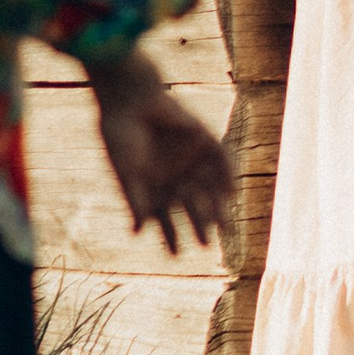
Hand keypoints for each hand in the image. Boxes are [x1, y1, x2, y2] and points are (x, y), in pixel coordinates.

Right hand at [88, 58, 231, 251]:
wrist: (130, 98)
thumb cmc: (121, 136)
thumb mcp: (126, 172)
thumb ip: (134, 199)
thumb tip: (137, 233)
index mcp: (155, 187)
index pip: (165, 219)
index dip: (171, 237)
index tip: (176, 256)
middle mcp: (175, 176)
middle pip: (192, 207)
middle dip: (199, 225)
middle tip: (206, 245)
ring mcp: (191, 158)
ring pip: (209, 188)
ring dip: (216, 206)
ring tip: (223, 228)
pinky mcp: (203, 139)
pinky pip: (221, 160)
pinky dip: (227, 175)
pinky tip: (231, 193)